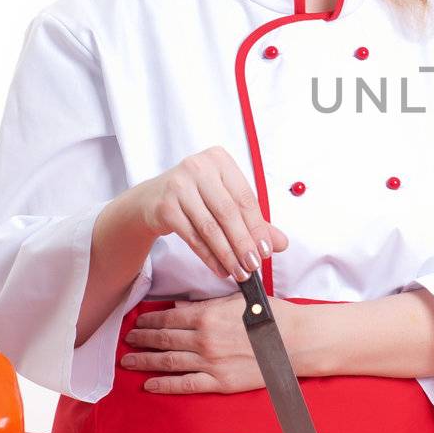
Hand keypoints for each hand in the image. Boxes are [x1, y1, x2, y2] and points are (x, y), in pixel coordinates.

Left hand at [121, 294, 306, 393]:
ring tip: (128, 361)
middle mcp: (203, 340)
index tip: (138, 321)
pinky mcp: (219, 382)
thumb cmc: (272, 316)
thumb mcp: (237, 301)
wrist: (297, 341)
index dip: (150, 320)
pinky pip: (185, 384)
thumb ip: (206, 305)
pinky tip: (149, 385)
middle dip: (142, 339)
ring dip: (145, 361)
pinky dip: (165, 385)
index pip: (169, 318)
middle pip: (164, 340)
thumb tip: (180, 308)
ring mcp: (209, 363)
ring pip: (168, 362)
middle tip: (127, 340)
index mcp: (207, 316)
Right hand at [127, 146, 288, 284]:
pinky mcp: (164, 206)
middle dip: (243, 243)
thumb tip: (282, 243)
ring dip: (227, 254)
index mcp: (220, 160)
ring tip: (240, 272)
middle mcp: (198, 167)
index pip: (245, 197)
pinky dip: (208, 256)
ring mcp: (178, 186)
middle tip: (254, 266)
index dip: (258, 227)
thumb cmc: (197, 197)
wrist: (152, 199)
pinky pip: (192, 236)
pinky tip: (220, 268)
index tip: (267, 250)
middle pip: (228, 213)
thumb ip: (254, 220)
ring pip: (209, 227)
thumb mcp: (225, 201)